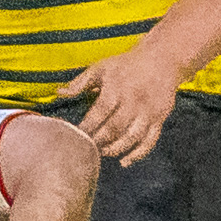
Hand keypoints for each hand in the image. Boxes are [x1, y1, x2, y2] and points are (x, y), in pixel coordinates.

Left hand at [56, 43, 182, 165]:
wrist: (161, 59)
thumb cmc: (126, 64)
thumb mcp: (102, 68)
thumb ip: (80, 82)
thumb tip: (59, 93)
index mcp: (117, 88)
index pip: (100, 112)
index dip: (87, 126)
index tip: (76, 135)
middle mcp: (134, 101)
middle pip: (115, 127)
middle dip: (100, 140)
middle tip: (88, 148)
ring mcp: (149, 111)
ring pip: (133, 136)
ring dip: (116, 149)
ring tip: (103, 153)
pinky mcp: (160, 118)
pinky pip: (150, 140)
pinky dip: (138, 154)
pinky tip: (124, 161)